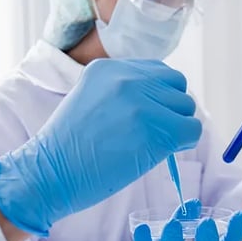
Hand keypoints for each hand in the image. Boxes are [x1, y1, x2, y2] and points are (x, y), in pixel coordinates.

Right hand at [0, 59, 200, 235]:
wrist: (49, 172)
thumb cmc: (69, 149)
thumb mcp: (90, 101)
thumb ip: (123, 93)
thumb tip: (163, 101)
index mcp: (109, 67)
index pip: (157, 71)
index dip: (157, 97)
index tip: (144, 118)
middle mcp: (126, 77)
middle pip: (176, 85)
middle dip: (170, 109)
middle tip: (152, 133)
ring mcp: (140, 101)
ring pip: (186, 108)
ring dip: (176, 128)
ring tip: (150, 145)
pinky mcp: (154, 128)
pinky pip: (191, 130)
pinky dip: (184, 143)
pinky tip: (160, 154)